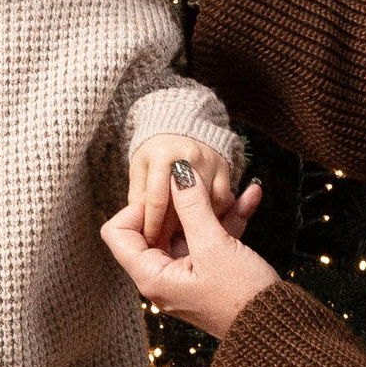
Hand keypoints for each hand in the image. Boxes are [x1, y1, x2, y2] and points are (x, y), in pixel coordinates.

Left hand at [100, 168, 276, 338]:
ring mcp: (186, 274)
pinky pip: (211, 239)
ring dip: (208, 207)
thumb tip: (178, 173)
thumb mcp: (214, 246)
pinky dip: (227, 219)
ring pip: (188, 230)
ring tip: (229, 188)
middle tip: (196, 182)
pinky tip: (250, 196)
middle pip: (153, 227)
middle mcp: (162, 276)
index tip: (166, 194)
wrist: (277, 329)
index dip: (136, 208)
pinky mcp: (210, 272)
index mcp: (151, 275)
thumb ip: (193, 207)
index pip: (117, 233)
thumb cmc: (242, 296)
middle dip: (178, 202)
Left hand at [129, 133, 236, 249]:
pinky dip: (215, 214)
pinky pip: (222, 201)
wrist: (183, 122)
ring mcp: (211, 162)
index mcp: (162, 155)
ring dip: (195, 225)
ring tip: (187, 237)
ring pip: (205, 206)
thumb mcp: (141, 167)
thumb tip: (140, 224)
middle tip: (166, 244)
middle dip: (172, 230)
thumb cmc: (156, 149)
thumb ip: (140, 195)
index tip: (150, 239)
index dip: (152, 224)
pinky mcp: (226, 169)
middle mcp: (189, 157)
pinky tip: (206, 221)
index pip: (156, 200)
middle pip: (182, 206)